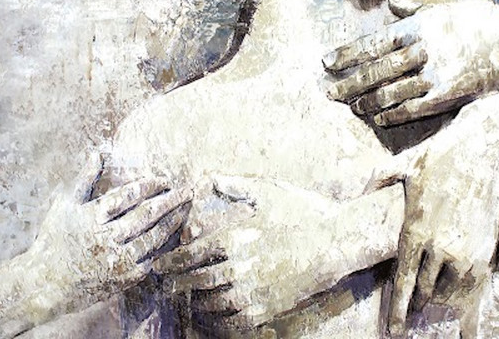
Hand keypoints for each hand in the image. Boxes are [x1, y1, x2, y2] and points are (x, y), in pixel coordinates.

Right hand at [30, 155, 191, 311]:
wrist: (44, 284)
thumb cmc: (55, 239)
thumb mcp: (66, 205)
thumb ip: (86, 179)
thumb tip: (97, 152)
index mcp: (94, 217)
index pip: (130, 195)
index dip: (150, 185)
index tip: (164, 179)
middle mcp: (107, 237)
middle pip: (147, 214)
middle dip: (170, 200)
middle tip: (187, 190)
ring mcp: (117, 259)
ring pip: (153, 237)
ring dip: (172, 221)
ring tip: (185, 209)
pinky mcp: (123, 278)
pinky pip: (151, 258)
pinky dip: (165, 246)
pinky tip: (175, 234)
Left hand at [154, 176, 343, 329]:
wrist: (337, 240)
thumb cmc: (303, 212)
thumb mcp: (269, 192)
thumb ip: (236, 185)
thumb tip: (210, 176)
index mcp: (236, 238)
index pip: (192, 254)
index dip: (173, 261)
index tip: (161, 264)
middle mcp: (240, 268)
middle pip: (198, 281)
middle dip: (179, 283)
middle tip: (168, 285)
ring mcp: (254, 291)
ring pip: (213, 304)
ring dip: (198, 302)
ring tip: (192, 299)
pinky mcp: (269, 307)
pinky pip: (235, 322)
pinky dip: (220, 322)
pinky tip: (217, 317)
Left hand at [324, 0, 498, 125]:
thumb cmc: (482, 21)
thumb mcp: (448, 3)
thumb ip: (416, 5)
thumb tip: (391, 6)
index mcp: (420, 26)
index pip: (373, 43)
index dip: (347, 54)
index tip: (327, 62)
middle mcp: (423, 51)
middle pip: (375, 71)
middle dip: (347, 82)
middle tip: (327, 91)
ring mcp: (435, 76)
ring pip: (390, 93)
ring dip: (365, 101)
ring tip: (350, 105)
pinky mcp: (447, 97)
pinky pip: (411, 109)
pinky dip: (391, 114)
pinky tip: (378, 117)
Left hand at [367, 95, 498, 337]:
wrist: (479, 148)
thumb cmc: (437, 156)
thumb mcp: (400, 164)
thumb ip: (375, 180)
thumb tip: (354, 192)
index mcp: (416, 229)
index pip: (404, 281)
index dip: (399, 309)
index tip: (394, 330)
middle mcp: (440, 245)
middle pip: (426, 291)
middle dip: (417, 308)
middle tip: (410, 320)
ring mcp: (466, 249)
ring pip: (450, 292)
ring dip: (439, 301)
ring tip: (431, 305)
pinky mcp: (486, 247)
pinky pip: (473, 285)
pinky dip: (463, 295)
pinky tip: (455, 296)